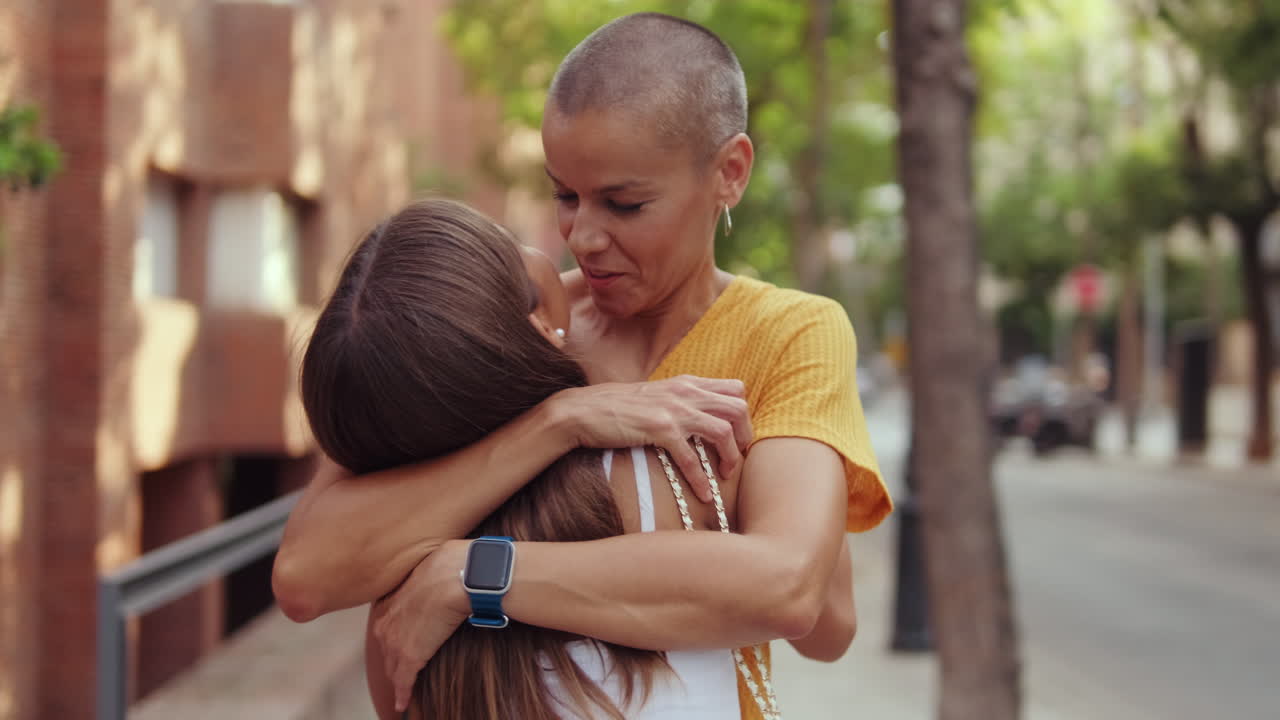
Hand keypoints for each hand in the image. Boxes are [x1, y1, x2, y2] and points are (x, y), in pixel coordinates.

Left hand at [370, 541, 469, 712]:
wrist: (459, 576)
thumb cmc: (455, 565)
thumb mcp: (433, 565)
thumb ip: (429, 577)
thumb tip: (446, 572)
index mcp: (389, 600)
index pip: (387, 627)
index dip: (394, 638)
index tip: (401, 644)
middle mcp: (385, 622)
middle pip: (386, 650)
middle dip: (393, 662)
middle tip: (401, 674)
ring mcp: (394, 641)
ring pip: (393, 668)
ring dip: (399, 679)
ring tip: (403, 690)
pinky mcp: (408, 658)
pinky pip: (403, 682)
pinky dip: (403, 694)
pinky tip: (403, 704)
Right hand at [552, 375, 751, 500]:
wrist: (581, 410)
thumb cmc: (616, 408)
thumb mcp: (654, 396)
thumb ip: (678, 401)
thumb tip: (698, 418)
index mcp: (686, 383)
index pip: (735, 389)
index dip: (743, 415)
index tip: (738, 437)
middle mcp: (685, 392)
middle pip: (737, 408)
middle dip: (744, 436)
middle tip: (736, 458)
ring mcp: (673, 409)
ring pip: (723, 431)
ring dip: (730, 457)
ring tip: (726, 476)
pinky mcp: (659, 428)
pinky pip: (691, 457)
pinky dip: (701, 478)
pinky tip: (703, 493)